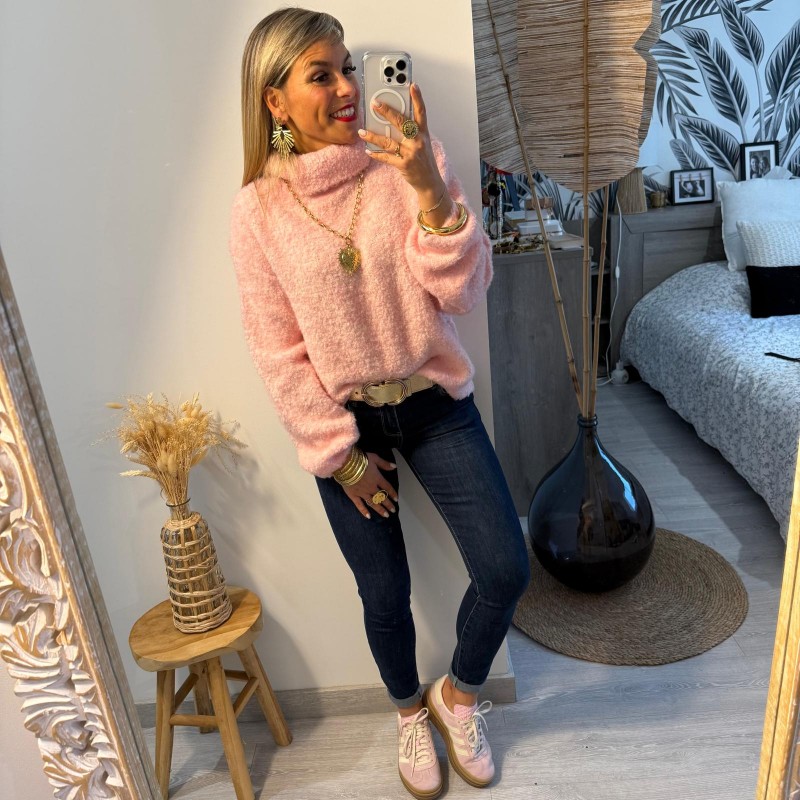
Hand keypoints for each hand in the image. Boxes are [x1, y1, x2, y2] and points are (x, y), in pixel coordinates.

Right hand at [342, 452, 398, 519]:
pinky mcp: (353, 495)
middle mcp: (372, 488)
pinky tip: (369, 517)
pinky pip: (360, 505)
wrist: (346, 464)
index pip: (388, 488)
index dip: (393, 494)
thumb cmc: (361, 459)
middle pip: (382, 498)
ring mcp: (362, 493)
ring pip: (373, 503)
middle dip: (388, 505)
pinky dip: (364, 511)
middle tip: (393, 511)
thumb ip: (384, 464)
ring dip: (380, 510)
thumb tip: (394, 467)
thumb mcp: (375, 458)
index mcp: (377, 479)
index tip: (396, 500)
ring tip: (386, 516)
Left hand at [358, 84, 448, 215]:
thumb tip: (393, 119)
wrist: (430, 183)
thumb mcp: (422, 143)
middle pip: (402, 123)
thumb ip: (411, 131)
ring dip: (373, 136)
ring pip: (389, 141)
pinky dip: (376, 154)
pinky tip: (367, 150)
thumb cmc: (423, 161)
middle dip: (387, 112)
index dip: (417, 98)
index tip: (412, 84)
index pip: (421, 112)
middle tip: (375, 103)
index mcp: (423, 133)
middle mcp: (418, 141)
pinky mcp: (404, 165)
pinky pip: (387, 157)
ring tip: (362, 132)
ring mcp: (411, 153)